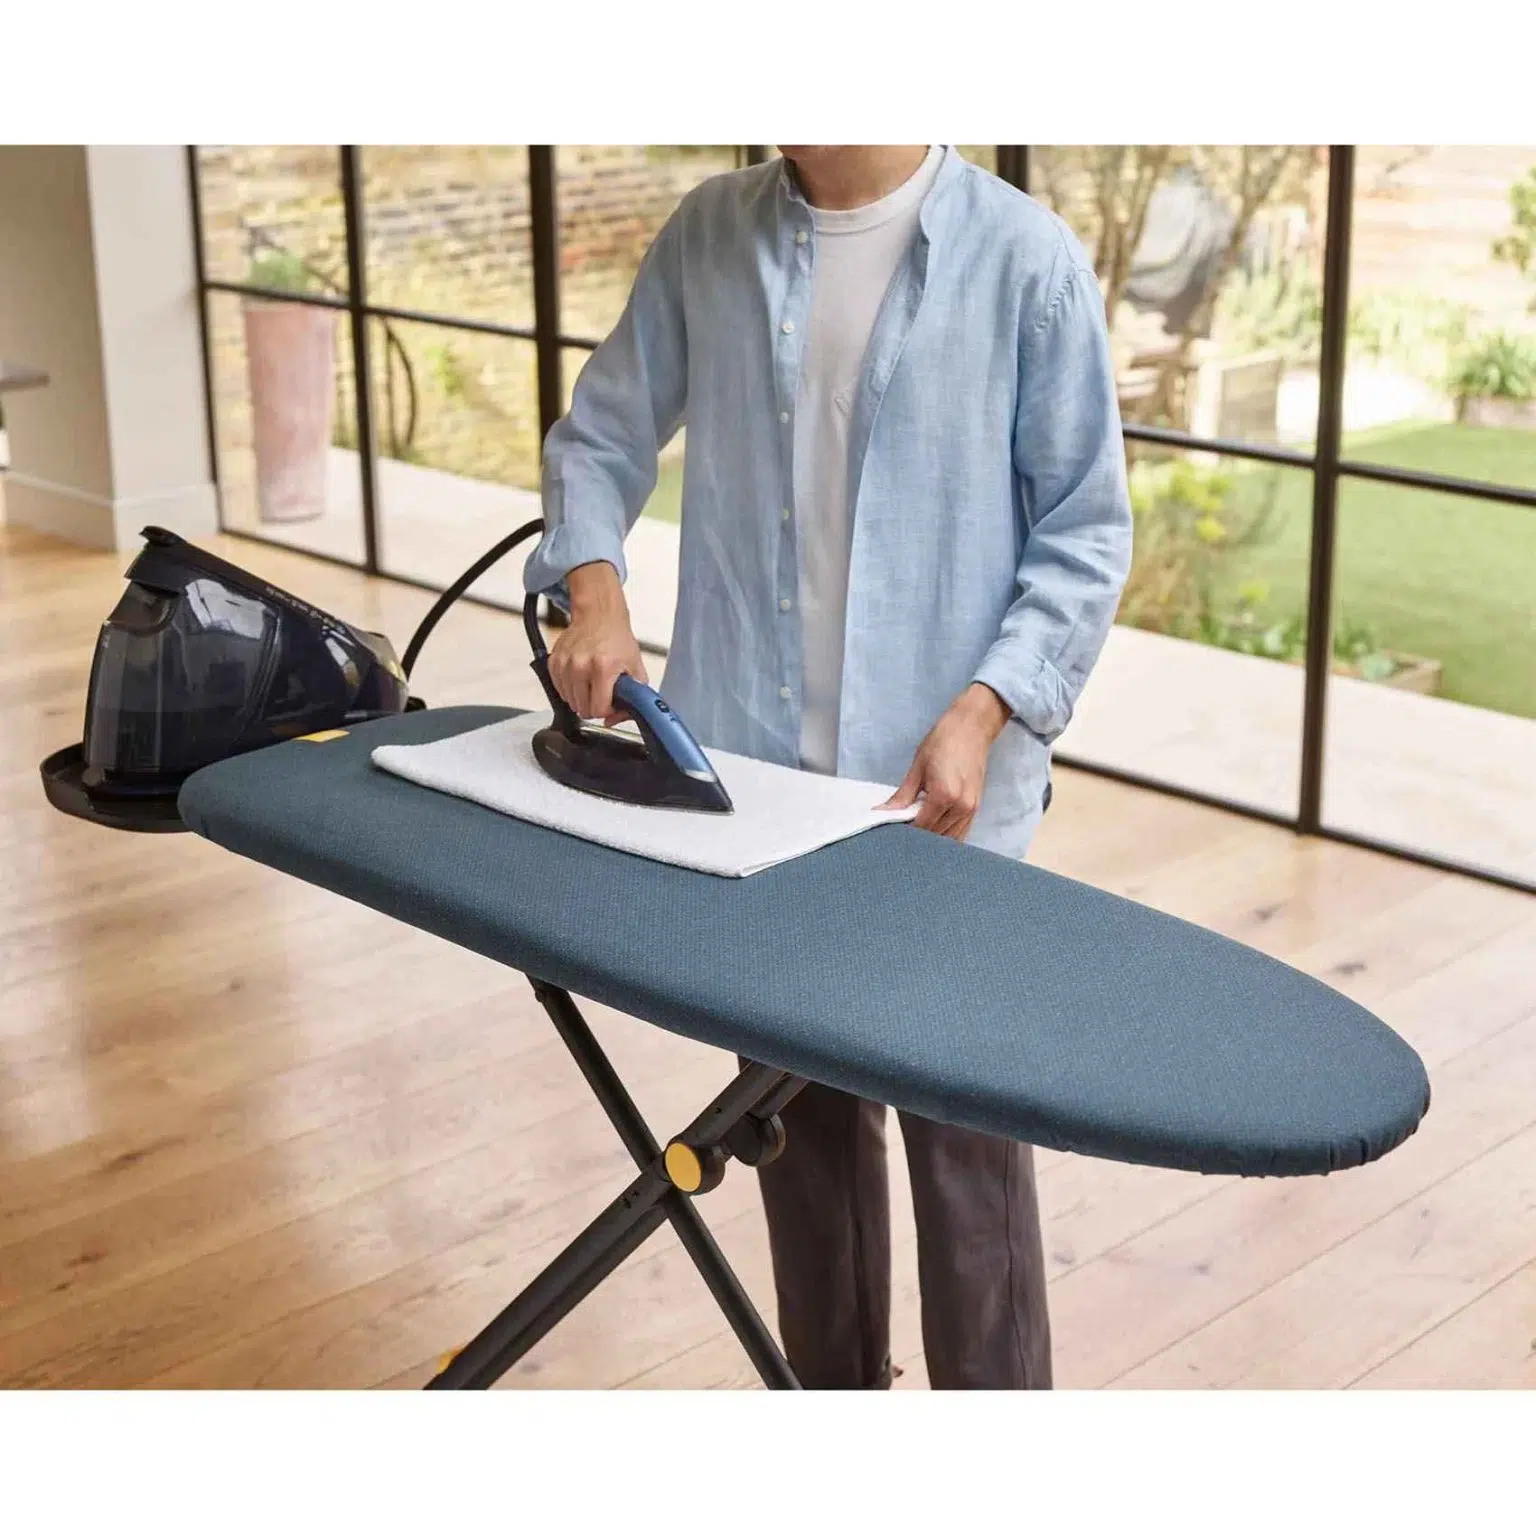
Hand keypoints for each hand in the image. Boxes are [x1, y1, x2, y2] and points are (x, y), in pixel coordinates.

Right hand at [547, 561, 648, 723]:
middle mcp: (581, 665)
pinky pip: (559, 689)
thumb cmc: (617, 639)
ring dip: (581, 697)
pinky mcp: (554, 661)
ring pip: (569, 701)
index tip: (611, 702)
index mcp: (603, 667)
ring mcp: (565, 663)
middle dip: (594, 705)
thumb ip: (634, 696)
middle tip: (602, 692)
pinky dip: (570, 689)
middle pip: (582, 708)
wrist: (599, 615)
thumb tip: (615, 719)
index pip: (598, 709)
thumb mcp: (635, 666)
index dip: (607, 710)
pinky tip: (580, 677)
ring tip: (591, 682)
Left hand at [882, 684, 1010, 841]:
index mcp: (944, 795)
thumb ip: (902, 796)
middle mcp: (960, 807)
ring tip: (916, 828)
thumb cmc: (943, 741)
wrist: (971, 727)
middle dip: (917, 836)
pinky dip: (946, 835)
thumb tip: (883, 813)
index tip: (891, 829)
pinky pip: (961, 832)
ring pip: (948, 838)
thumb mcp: (918, 767)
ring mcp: (971, 809)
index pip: (920, 827)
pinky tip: (934, 829)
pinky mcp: (977, 808)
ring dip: (932, 837)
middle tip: (901, 830)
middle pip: (934, 835)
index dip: (904, 831)